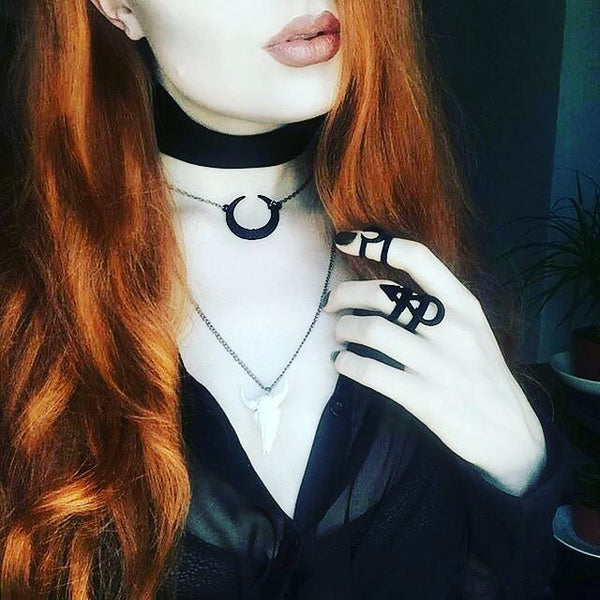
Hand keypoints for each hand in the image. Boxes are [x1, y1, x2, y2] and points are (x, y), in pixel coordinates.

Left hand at [324, 229, 546, 495]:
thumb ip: (438, 305)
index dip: (375, 243)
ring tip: (339, 334)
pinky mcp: (424, 398)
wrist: (510, 433)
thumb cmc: (483, 375)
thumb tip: (384, 287)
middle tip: (331, 304)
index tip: (346, 241)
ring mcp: (438, 364)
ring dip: (344, 328)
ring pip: (371, 330)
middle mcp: (452, 328)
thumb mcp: (473, 329)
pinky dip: (346, 363)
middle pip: (383, 294)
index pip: (417, 258)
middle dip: (345, 294)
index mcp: (465, 305)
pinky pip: (370, 372)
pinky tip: (342, 362)